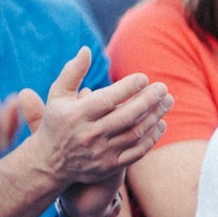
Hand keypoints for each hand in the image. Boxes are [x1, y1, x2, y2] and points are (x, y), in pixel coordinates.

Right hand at [17, 48, 172, 193]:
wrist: (49, 163)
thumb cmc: (57, 122)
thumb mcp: (57, 96)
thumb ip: (72, 72)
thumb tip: (86, 49)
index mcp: (76, 115)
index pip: (107, 100)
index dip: (128, 88)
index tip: (144, 78)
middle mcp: (88, 135)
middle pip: (126, 116)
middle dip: (148, 101)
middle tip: (163, 88)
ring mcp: (100, 153)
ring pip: (135, 133)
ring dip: (155, 116)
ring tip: (168, 101)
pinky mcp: (109, 167)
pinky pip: (137, 152)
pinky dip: (152, 138)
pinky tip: (161, 124)